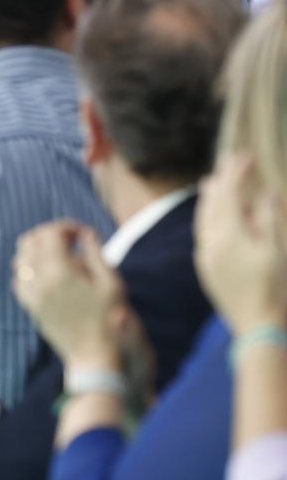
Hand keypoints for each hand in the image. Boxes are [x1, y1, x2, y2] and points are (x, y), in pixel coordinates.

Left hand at [12, 220, 126, 369]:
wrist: (93, 353)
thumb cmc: (109, 318)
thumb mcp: (111, 282)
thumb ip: (95, 252)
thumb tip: (84, 232)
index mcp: (60, 272)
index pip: (50, 234)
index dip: (66, 226)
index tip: (81, 232)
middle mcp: (39, 281)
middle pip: (31, 241)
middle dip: (49, 233)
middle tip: (70, 239)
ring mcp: (31, 294)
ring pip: (20, 258)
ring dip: (37, 249)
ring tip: (59, 253)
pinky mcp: (29, 306)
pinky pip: (19, 278)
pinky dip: (29, 268)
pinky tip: (48, 273)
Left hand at [195, 153, 286, 334]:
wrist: (255, 323)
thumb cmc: (272, 286)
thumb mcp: (276, 249)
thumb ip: (267, 218)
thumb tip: (265, 191)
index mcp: (228, 234)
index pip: (228, 194)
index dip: (235, 173)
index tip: (244, 155)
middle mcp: (210, 242)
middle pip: (212, 203)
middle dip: (220, 180)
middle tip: (226, 160)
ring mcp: (206, 255)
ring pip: (203, 219)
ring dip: (209, 198)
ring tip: (211, 181)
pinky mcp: (206, 268)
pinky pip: (203, 234)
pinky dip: (207, 218)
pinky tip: (211, 216)